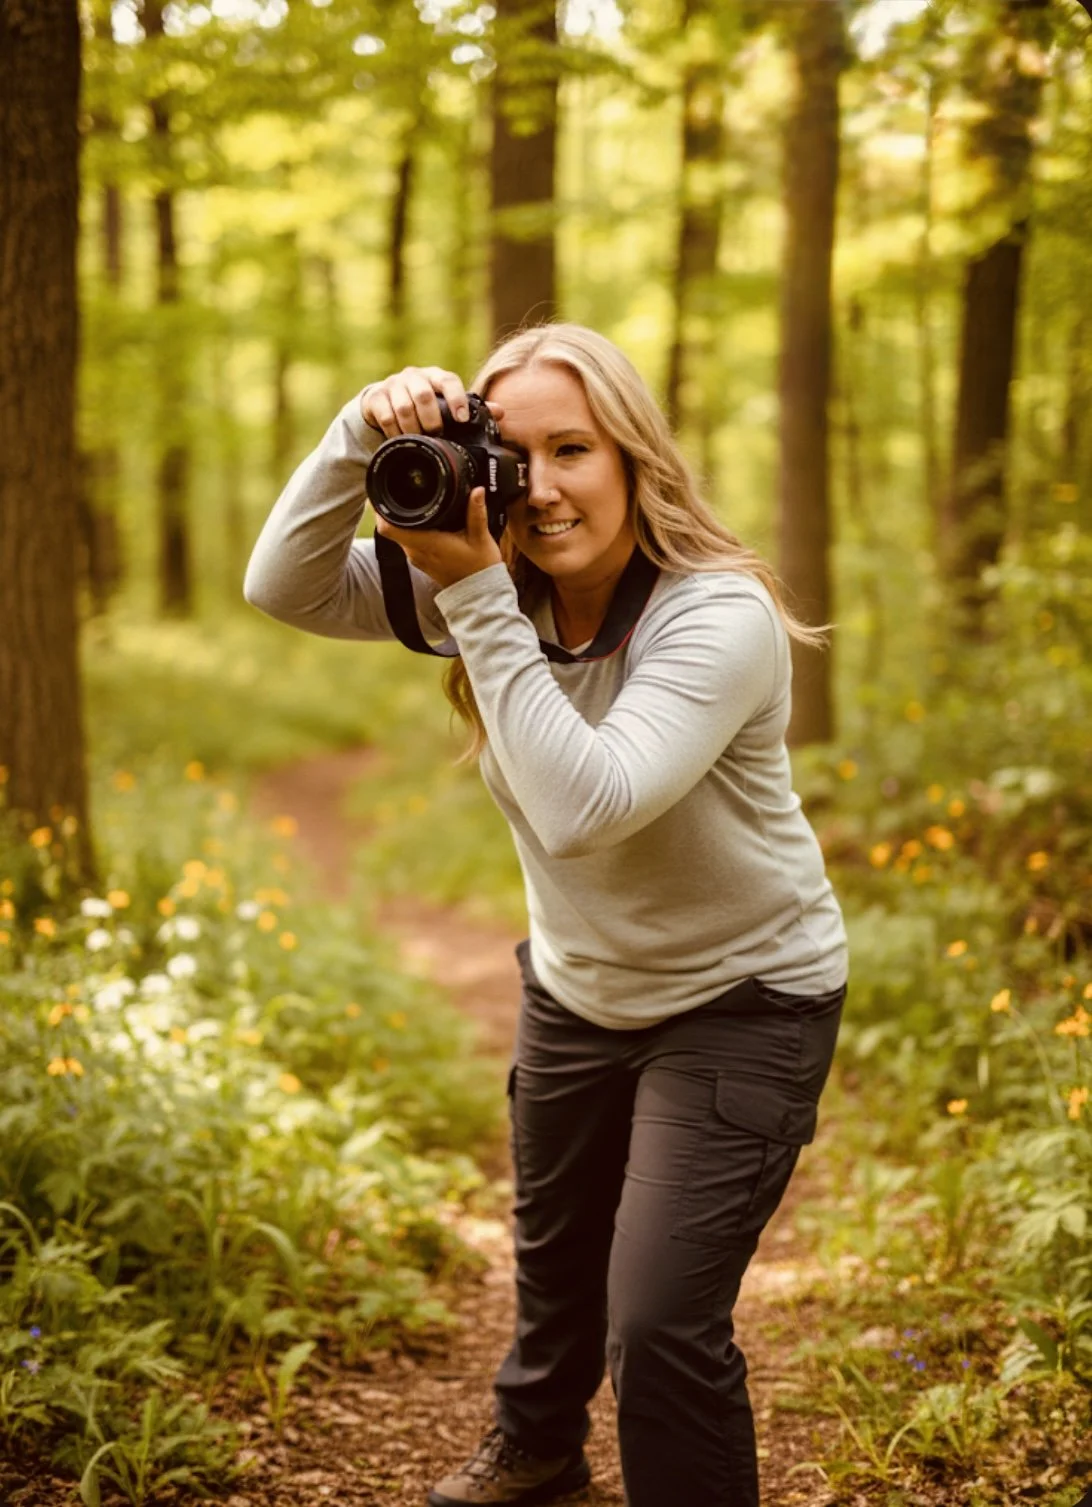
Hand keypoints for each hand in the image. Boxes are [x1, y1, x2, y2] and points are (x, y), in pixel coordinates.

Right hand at [361, 365, 503, 435]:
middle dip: (431, 418)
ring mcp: (393, 385)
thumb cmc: (423, 405)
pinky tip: (401, 440)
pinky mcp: (375, 397)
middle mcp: (414, 376)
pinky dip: (394, 432)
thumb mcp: (445, 404)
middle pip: (423, 394)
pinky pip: (385, 416)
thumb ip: (471, 408)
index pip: (448, 380)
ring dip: (413, 428)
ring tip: (419, 440)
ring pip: (403, 406)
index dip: (456, 398)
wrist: (384, 401)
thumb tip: (500, 412)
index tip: (462, 419)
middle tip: (436, 434)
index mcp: (435, 376)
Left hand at [374, 488, 502, 588]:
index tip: (382, 497)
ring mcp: (417, 559)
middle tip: (404, 491)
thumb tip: (476, 490)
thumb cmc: (479, 569)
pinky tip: (429, 524)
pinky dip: (414, 532)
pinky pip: (410, 543)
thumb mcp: (481, 538)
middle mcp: (417, 552)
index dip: (381, 511)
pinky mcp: (422, 563)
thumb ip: (476, 512)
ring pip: (402, 535)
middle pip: (394, 528)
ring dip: (407, 521)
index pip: (390, 529)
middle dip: (397, 510)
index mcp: (427, 543)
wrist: (480, 595)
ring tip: (419, 504)